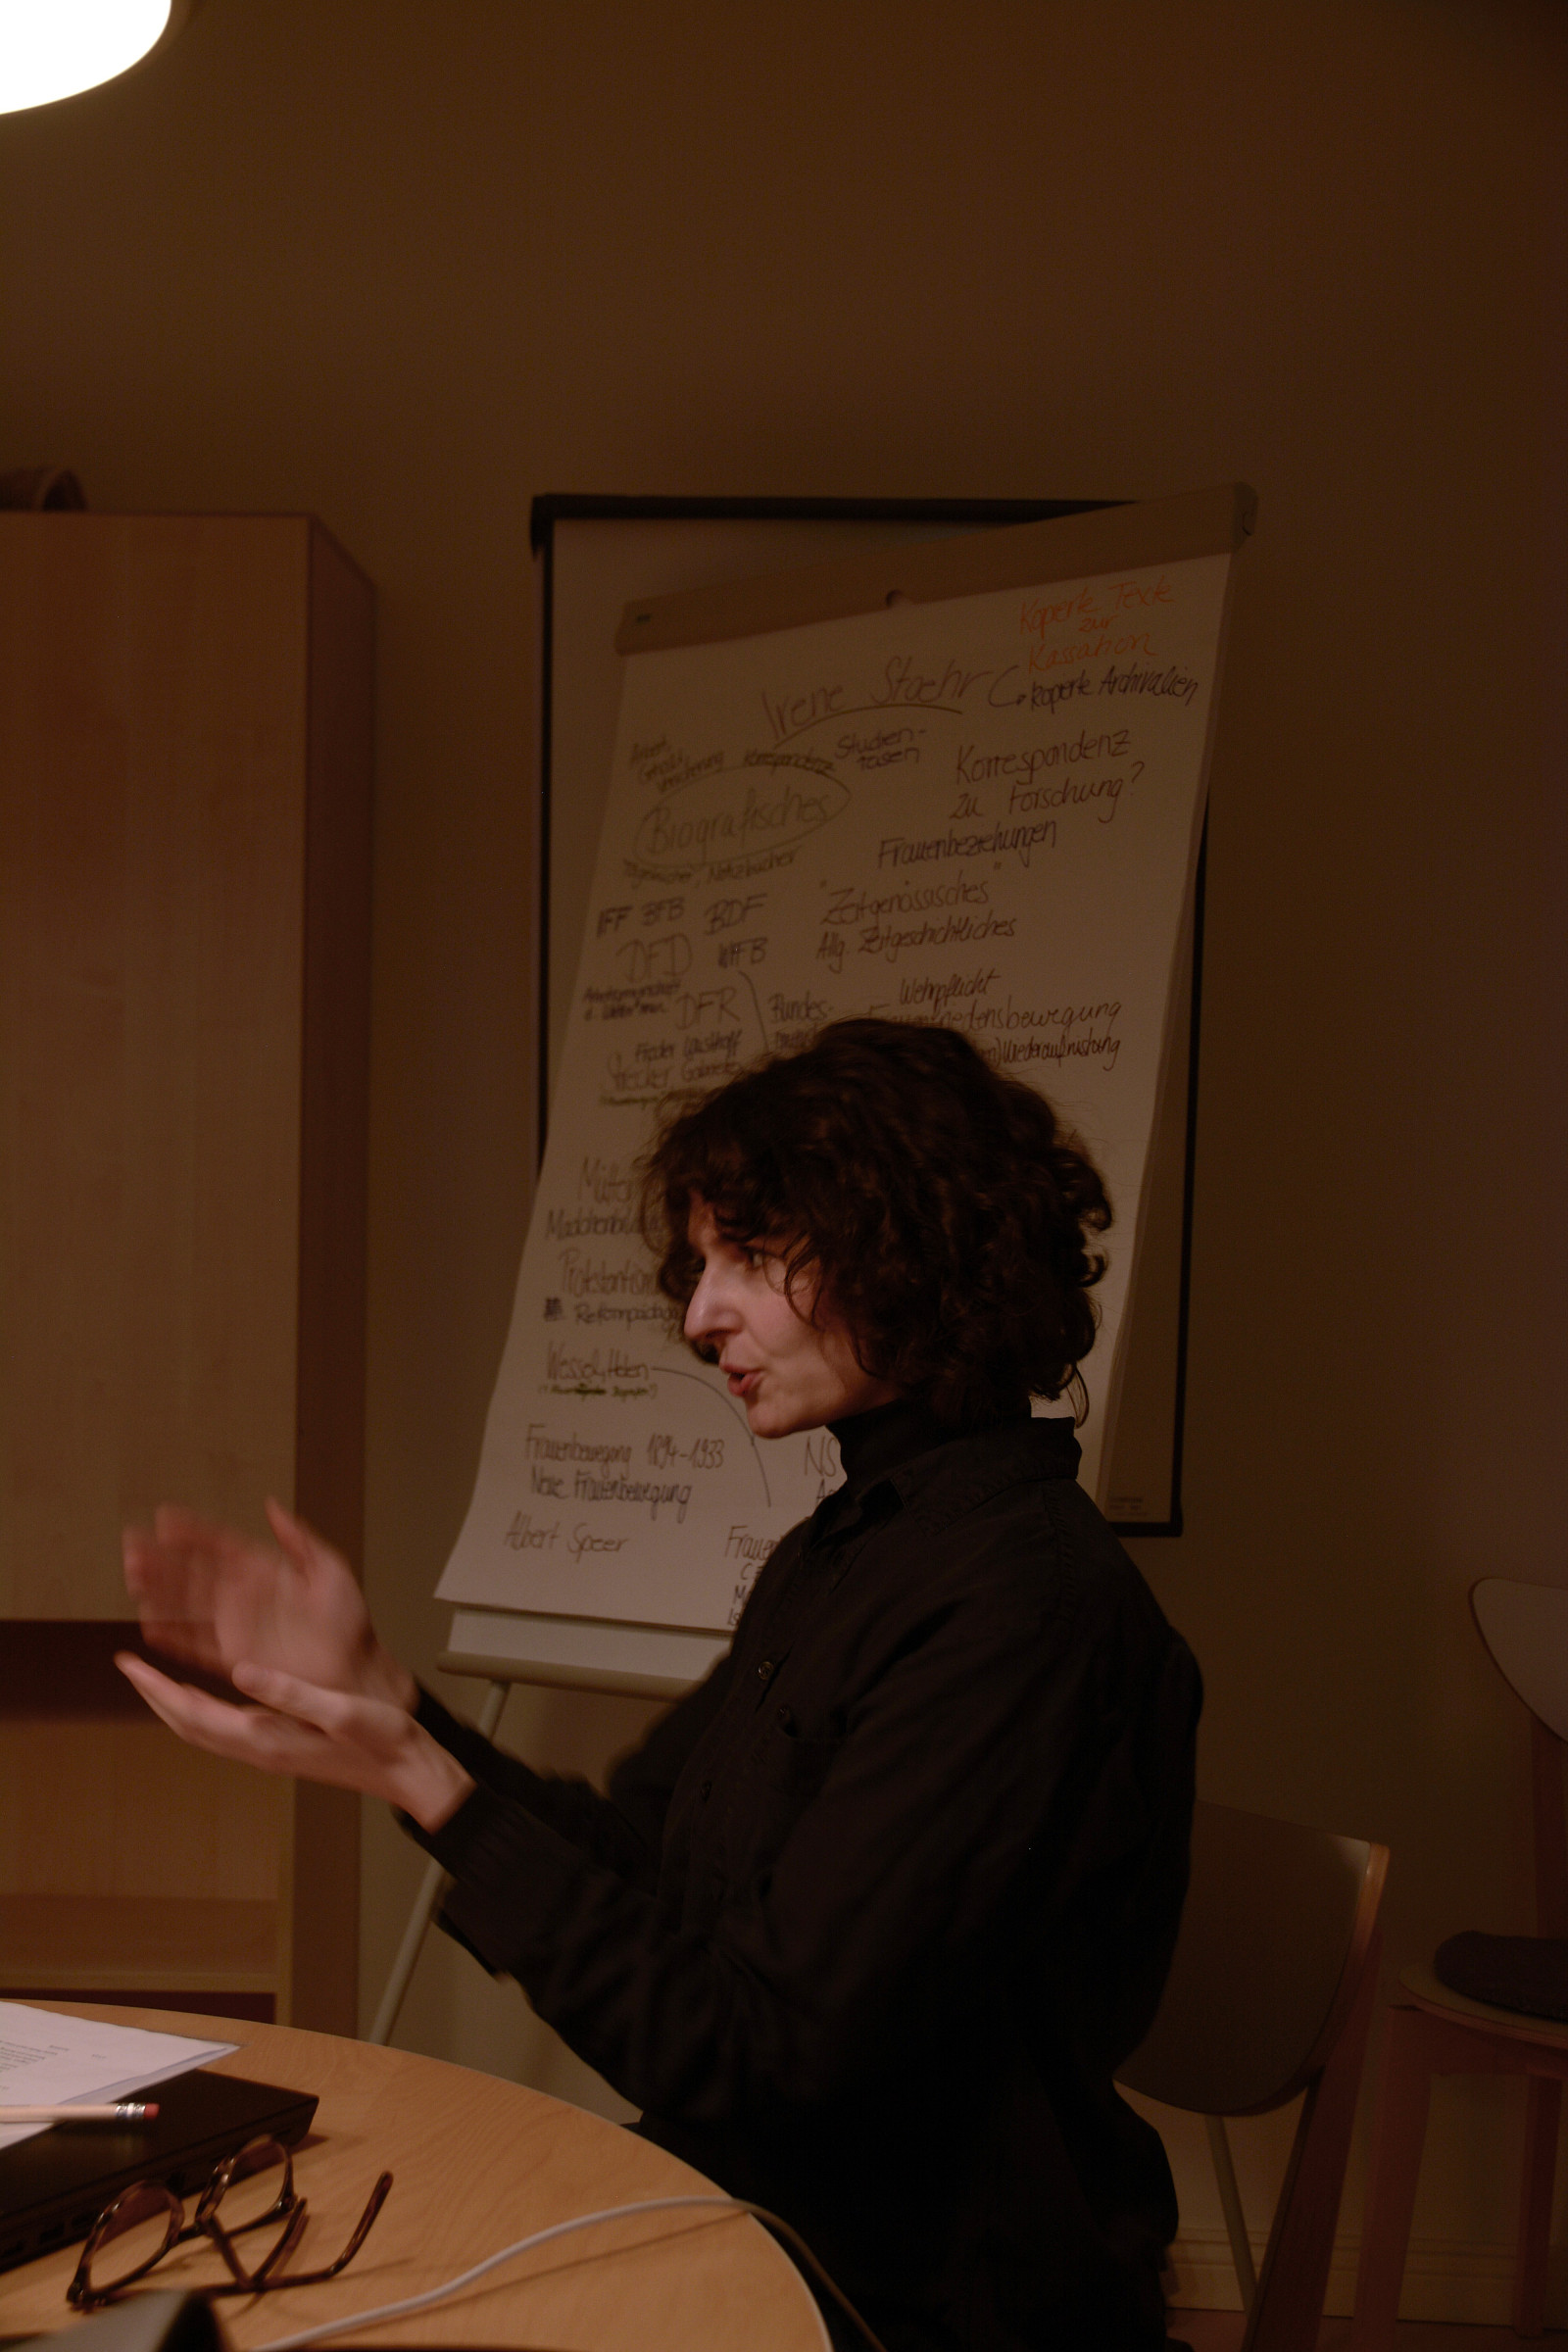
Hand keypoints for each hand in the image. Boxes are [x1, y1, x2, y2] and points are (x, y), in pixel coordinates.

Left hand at [114, 1654, 474, 1831]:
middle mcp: (260, 1749)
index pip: (193, 1714)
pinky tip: (208, 1696)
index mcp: (268, 1739)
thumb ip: (289, 1692)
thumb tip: (241, 1672)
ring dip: (174, 1705)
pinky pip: (225, 1730)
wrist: (408, 1771)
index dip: (156, 1689)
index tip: (129, 1664)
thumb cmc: (382, 1740)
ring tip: (157, 1680)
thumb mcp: (339, 1709)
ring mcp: (269, 1752)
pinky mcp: (282, 1748)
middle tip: (130, 1668)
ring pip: (204, 1731)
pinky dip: (202, 1711)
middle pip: (188, 1726)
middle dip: (154, 1697)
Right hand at [122, 1499, 414, 1712]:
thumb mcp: (329, 1572)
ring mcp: (234, 1625)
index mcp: (263, 1569)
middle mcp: (242, 1595)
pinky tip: (149, 1624)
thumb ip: (299, 1540)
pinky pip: (195, 1642)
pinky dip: (172, 1635)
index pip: (219, 1544)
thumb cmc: (349, 1624)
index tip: (165, 1517)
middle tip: (132, 1544)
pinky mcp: (232, 1656)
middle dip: (162, 1559)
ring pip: (186, 1604)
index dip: (192, 1532)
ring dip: (159, 1590)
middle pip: (193, 1572)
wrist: (355, 1672)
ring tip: (132, 1576)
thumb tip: (272, 1506)